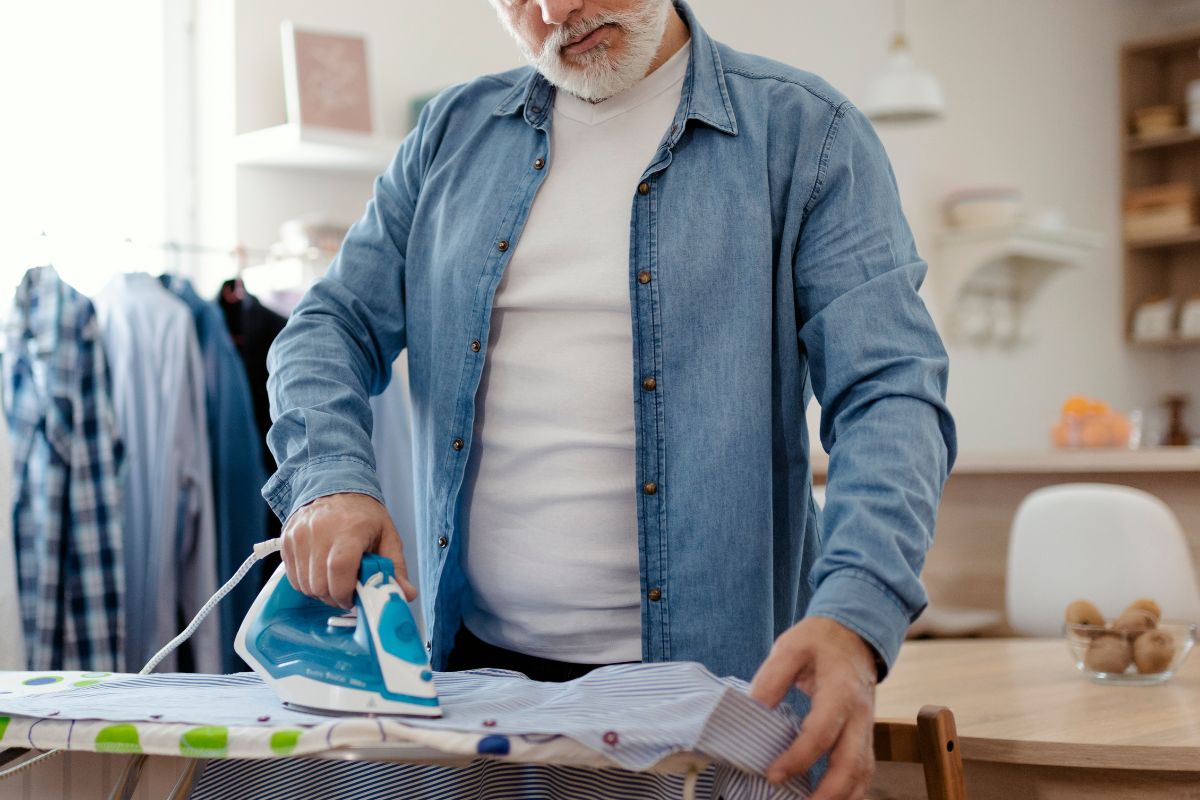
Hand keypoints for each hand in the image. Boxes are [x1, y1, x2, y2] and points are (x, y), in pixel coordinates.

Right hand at [280, 492, 417, 608]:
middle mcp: (320, 531)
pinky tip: (321, 573)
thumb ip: (395, 568)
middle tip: (347, 592)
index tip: (354, 599)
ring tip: (334, 581)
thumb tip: (407, 595)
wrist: (335, 487)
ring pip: (305, 585)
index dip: (345, 593)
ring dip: (321, 592)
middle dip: (334, 597)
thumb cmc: (363, 515)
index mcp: (349, 529)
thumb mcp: (387, 536)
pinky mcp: (287, 541)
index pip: (340, 569)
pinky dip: (307, 583)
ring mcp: (299, 535)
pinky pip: (293, 578)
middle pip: (319, 583)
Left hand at [749, 616, 877, 798]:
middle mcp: (859, 716)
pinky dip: (850, 792)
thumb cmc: (819, 641)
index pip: (821, 733)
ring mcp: (866, 729)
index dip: (798, 758)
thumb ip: (773, 677)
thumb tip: (753, 707)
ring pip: (862, 773)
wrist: (854, 635)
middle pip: (852, 764)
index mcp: (840, 692)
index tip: (772, 774)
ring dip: (842, 798)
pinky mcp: (864, 736)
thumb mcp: (791, 646)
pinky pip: (864, 770)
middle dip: (828, 794)